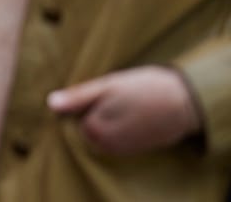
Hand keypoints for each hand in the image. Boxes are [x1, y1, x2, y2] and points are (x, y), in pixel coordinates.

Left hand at [49, 66, 203, 154]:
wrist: (185, 100)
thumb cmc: (143, 88)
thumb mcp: (107, 86)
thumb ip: (78, 97)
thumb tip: (51, 104)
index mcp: (94, 130)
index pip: (71, 119)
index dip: (81, 103)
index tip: (97, 92)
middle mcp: (107, 147)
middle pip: (86, 129)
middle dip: (92, 113)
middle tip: (112, 97)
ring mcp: (124, 150)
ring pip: (102, 135)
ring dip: (107, 120)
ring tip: (123, 104)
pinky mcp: (138, 149)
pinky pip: (118, 140)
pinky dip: (119, 128)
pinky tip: (131, 114)